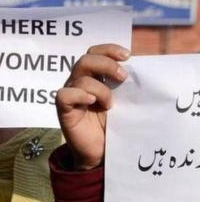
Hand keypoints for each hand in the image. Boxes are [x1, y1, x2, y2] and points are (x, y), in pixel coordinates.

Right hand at [56, 44, 129, 169]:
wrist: (100, 152)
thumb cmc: (111, 126)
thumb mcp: (122, 101)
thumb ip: (123, 85)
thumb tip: (138, 68)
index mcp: (92, 76)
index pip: (94, 52)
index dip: (108, 49)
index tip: (127, 56)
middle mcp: (78, 82)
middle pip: (85, 59)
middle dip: (106, 64)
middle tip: (122, 77)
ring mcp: (70, 96)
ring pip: (80, 77)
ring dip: (100, 88)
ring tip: (109, 105)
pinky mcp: (63, 110)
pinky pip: (65, 95)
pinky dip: (80, 95)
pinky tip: (91, 102)